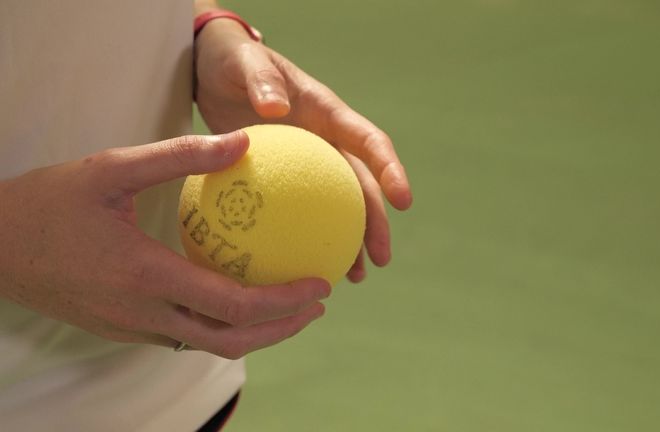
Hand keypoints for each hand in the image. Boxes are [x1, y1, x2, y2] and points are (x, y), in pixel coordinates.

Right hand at [0, 131, 329, 358]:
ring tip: (287, 306)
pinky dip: (221, 324)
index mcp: (146, 277)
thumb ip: (180, 156)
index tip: (321, 285)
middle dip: (283, 329)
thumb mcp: (112, 168)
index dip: (285, 302)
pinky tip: (234, 295)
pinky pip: (183, 335)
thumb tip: (243, 144)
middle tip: (317, 304)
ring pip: (208, 344)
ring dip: (255, 332)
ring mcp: (131, 329)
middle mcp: (143, 314)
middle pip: (230, 341)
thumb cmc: (49, 202)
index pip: (234, 305)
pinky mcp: (122, 329)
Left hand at [194, 19, 412, 281]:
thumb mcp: (243, 63)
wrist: (212, 69)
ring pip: (337, 206)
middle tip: (381, 259)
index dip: (390, 170)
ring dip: (350, 240)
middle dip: (377, 223)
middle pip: (362, 186)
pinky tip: (300, 266)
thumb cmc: (233, 60)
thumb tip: (275, 108)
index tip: (404, 201)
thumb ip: (261, 81)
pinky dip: (305, 237)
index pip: (369, 143)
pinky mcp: (286, 178)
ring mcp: (308, 163)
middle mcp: (326, 141)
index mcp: (328, 114)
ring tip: (354, 277)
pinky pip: (300, 211)